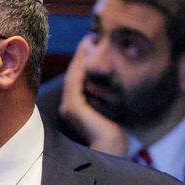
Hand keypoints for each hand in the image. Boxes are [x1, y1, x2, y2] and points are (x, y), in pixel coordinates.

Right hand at [58, 37, 127, 156]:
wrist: (112, 148)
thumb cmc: (115, 132)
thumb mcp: (111, 109)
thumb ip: (108, 96)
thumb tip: (115, 80)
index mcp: (75, 108)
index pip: (77, 79)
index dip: (83, 60)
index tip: (92, 44)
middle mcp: (68, 106)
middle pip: (73, 73)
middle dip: (81, 54)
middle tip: (89, 37)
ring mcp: (69, 106)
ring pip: (73, 74)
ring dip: (81, 56)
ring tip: (89, 40)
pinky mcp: (73, 106)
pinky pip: (75, 81)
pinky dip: (81, 65)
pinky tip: (88, 53)